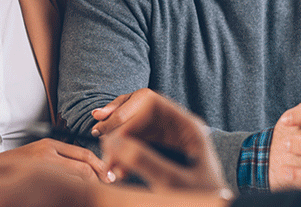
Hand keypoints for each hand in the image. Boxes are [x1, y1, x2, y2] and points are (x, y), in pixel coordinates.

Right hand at [0, 138, 113, 182]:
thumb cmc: (15, 165)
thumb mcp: (38, 155)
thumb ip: (58, 157)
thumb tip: (85, 167)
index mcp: (50, 144)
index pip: (84, 154)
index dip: (100, 165)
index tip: (110, 176)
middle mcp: (47, 151)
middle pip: (83, 166)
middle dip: (98, 178)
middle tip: (108, 185)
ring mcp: (41, 164)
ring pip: (76, 177)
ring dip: (88, 186)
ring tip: (94, 193)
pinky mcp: (35, 174)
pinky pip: (63, 185)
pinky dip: (73, 191)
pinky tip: (75, 195)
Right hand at [93, 88, 232, 198]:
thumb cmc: (204, 199)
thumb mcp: (174, 182)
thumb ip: (146, 161)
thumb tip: (113, 143)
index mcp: (186, 126)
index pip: (151, 102)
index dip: (126, 111)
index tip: (111, 132)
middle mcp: (177, 128)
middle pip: (140, 108)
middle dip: (116, 120)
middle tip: (96, 131)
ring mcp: (169, 140)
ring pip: (135, 126)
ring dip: (116, 136)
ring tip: (103, 152)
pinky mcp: (162, 154)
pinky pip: (136, 144)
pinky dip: (122, 152)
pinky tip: (114, 167)